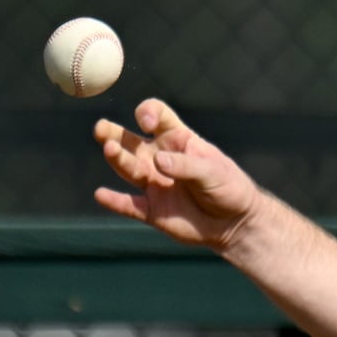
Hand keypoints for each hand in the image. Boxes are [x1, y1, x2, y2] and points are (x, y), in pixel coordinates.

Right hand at [93, 98, 259, 250]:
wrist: (235, 223)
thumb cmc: (229, 188)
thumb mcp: (214, 172)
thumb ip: (186, 165)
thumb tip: (157, 161)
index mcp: (178, 140)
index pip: (157, 115)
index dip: (147, 113)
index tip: (146, 123)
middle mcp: (159, 158)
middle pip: (130, 140)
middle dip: (113, 133)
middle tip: (101, 129)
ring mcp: (154, 183)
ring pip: (127, 168)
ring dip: (117, 159)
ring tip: (110, 149)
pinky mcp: (152, 210)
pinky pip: (129, 205)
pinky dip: (115, 201)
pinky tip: (101, 195)